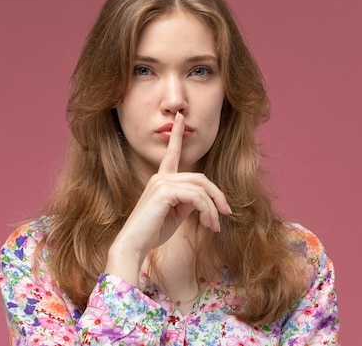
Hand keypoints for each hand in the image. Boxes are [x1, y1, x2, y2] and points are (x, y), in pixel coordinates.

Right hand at [105, 112, 230, 284]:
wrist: (134, 244)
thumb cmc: (153, 231)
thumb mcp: (175, 214)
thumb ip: (188, 202)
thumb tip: (204, 200)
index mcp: (161, 179)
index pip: (172, 153)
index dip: (177, 135)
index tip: (180, 118)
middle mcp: (160, 177)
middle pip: (200, 178)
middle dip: (217, 195)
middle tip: (226, 213)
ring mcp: (161, 182)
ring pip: (201, 189)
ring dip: (213, 209)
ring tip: (214, 226)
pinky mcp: (165, 191)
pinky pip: (197, 198)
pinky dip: (207, 211)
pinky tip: (208, 225)